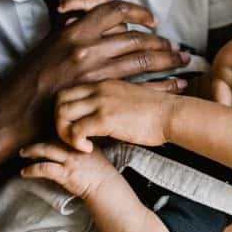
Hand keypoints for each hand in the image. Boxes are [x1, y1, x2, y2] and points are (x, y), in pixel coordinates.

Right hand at [0, 0, 188, 160]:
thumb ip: (71, 31)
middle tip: (176, 46)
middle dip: (162, 41)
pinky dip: (162, 85)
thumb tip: (85, 16)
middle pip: (136, 38)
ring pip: (143, 61)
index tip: (152, 19)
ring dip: (167, 60)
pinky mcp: (99, 97)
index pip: (113, 10)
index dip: (138, 11)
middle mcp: (86, 50)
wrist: (11, 115)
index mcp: (73, 33)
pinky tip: (176, 85)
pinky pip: (140, 88)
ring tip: (181, 62)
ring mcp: (94, 74)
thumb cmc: (27, 80)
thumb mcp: (47, 46)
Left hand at [19, 141, 116, 199]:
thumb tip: (72, 148)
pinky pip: (44, 168)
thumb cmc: (102, 173)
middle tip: (26, 148)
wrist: (106, 186)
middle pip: (51, 140)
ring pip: (45, 150)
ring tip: (23, 155)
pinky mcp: (65, 173)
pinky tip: (25, 172)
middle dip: (37, 143)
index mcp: (82, 143)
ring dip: (31, 152)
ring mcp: (69, 160)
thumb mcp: (95, 154)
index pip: (62, 136)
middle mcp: (75, 149)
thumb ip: (84, 148)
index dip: (49, 139)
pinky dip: (32, 169)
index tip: (42, 142)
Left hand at [55, 79, 182, 151]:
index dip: (65, 108)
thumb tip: (103, 112)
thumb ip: (112, 99)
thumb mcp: (129, 96)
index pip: (69, 90)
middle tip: (71, 136)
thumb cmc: (157, 111)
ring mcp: (101, 102)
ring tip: (78, 144)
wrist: (172, 115)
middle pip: (60, 98)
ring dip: (64, 131)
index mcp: (104, 83)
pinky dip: (76, 142)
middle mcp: (99, 89)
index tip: (73, 124)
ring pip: (62, 113)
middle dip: (59, 120)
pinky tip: (88, 148)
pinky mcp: (106, 118)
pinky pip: (76, 130)